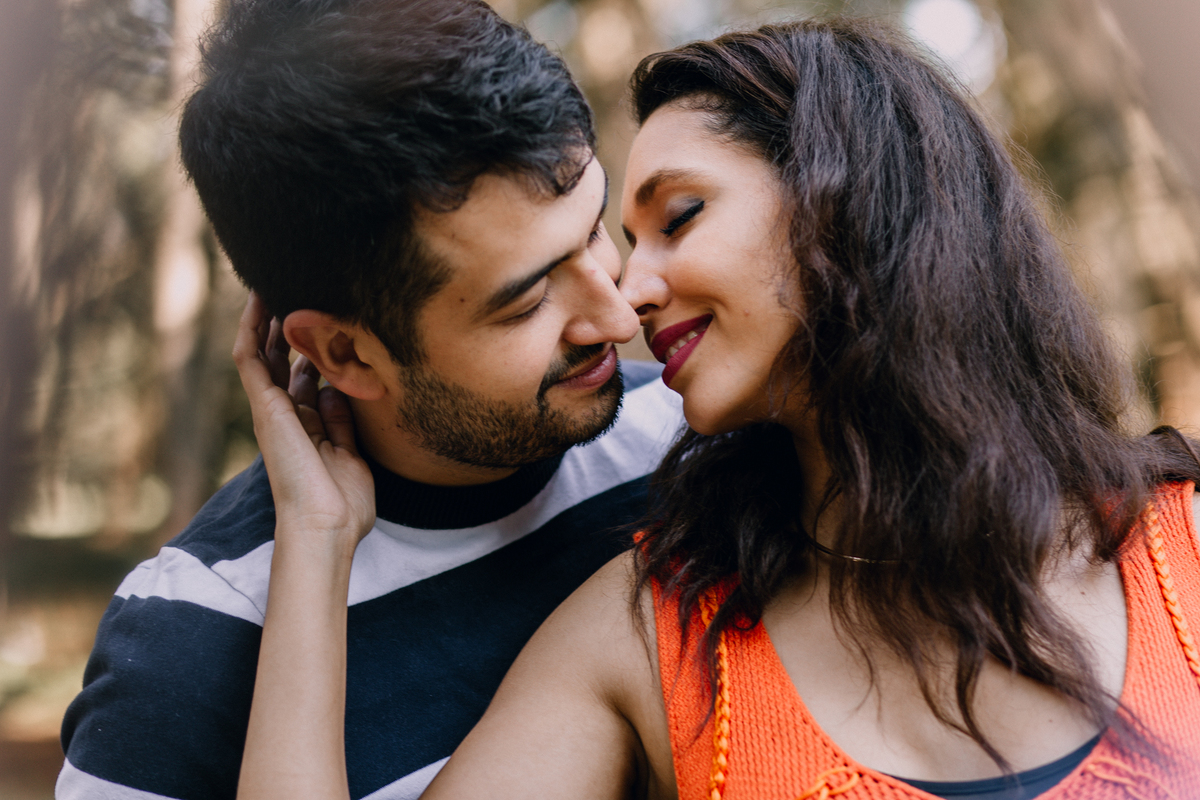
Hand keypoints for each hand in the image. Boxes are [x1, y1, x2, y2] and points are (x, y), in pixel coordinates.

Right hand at [232, 293, 374, 556]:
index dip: (311, 348)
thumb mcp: (352, 453)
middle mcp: (288, 415)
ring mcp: (273, 410)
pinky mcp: (264, 407)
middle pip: (281, 360)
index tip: (324, 319)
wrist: (325, 526)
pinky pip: (250, 359)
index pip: (305, 377)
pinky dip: (252, 328)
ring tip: (272, 281)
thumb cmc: (344, 504)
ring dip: (265, 318)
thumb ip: (343, 421)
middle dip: (286, 326)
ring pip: (262, 353)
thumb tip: (337, 388)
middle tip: (295, 288)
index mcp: (310, 427)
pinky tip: (258, 300)